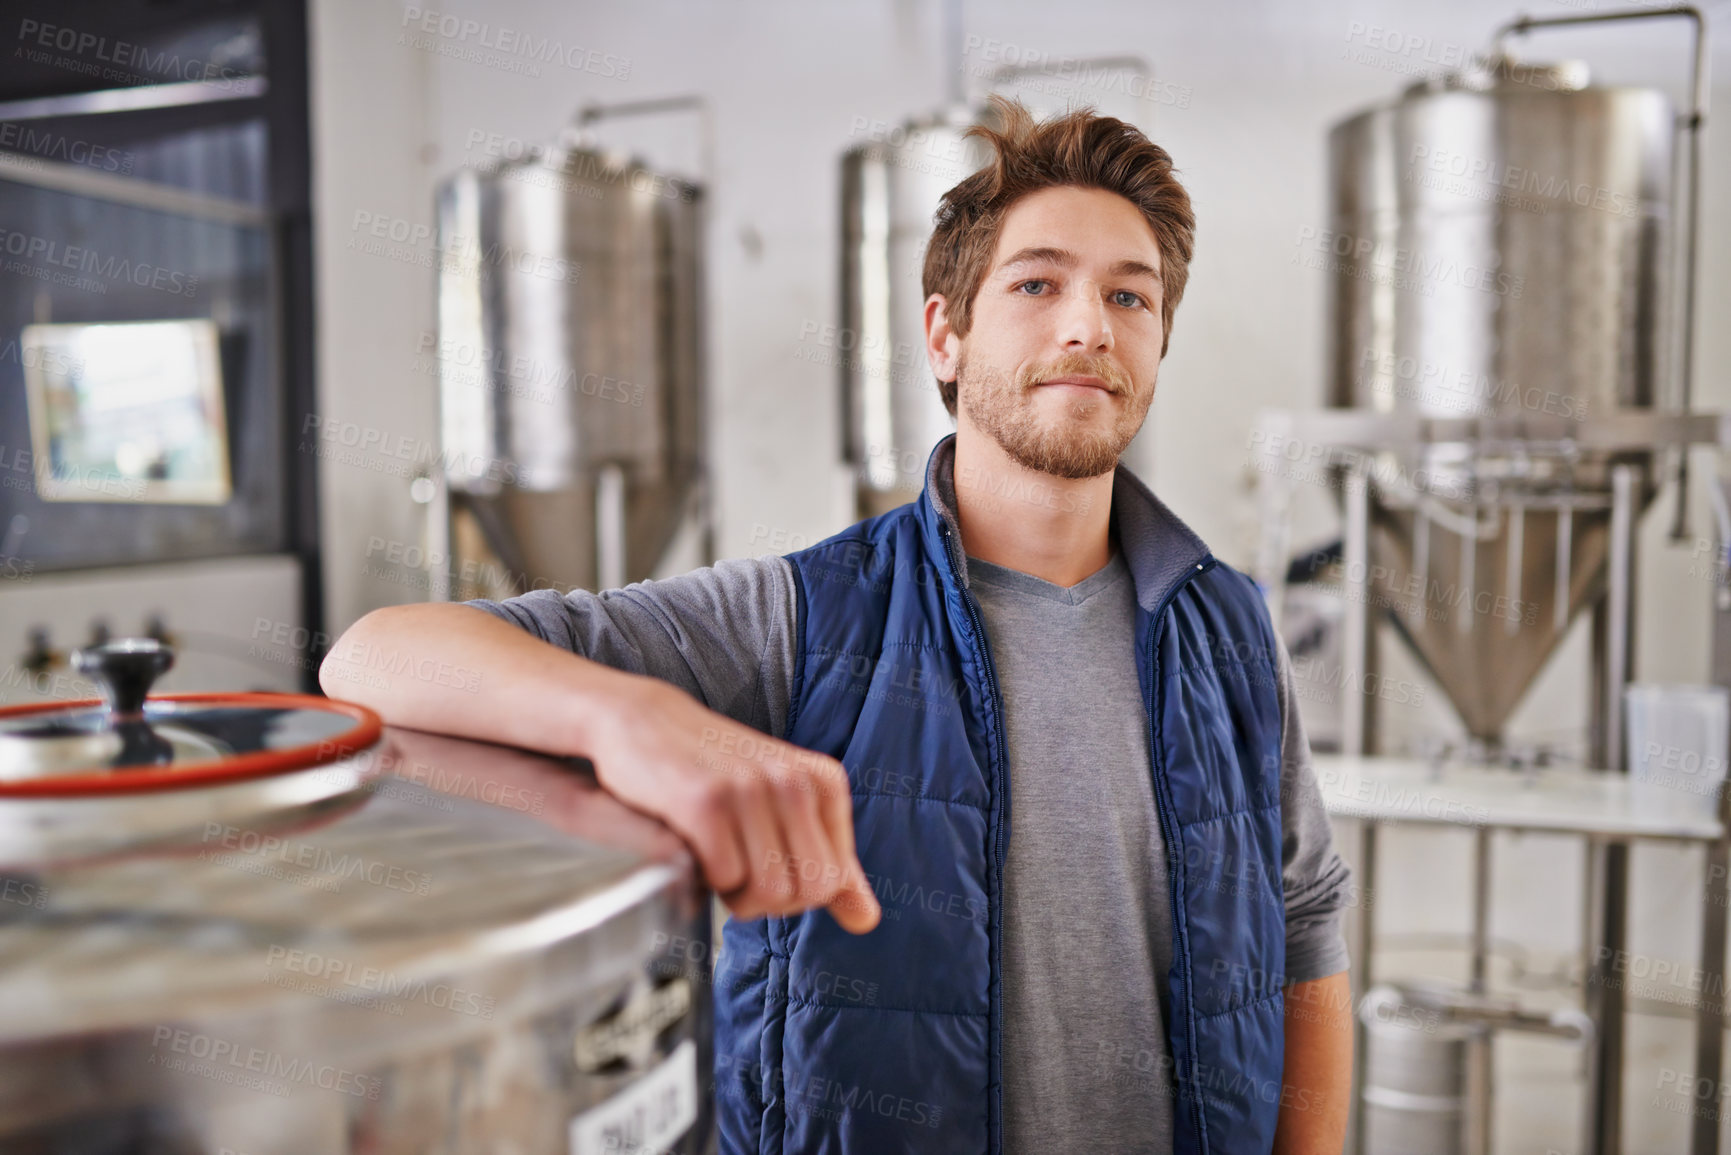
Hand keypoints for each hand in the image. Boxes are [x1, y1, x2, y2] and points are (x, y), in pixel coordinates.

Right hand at [587, 678, 880, 933]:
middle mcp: (794, 781)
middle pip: (807, 892)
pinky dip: (704, 878)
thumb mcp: (785, 809)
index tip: (763, 861)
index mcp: (824, 782)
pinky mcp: (706, 802)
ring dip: (733, 892)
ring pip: (768, 892)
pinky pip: (724, 879)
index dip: (794, 891)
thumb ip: (829, 864)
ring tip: (713, 853)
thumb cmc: (716, 773)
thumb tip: (866, 920)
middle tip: (736, 867)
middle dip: (768, 899)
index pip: (834, 880)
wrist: (644, 724)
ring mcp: (750, 789)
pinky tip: (691, 845)